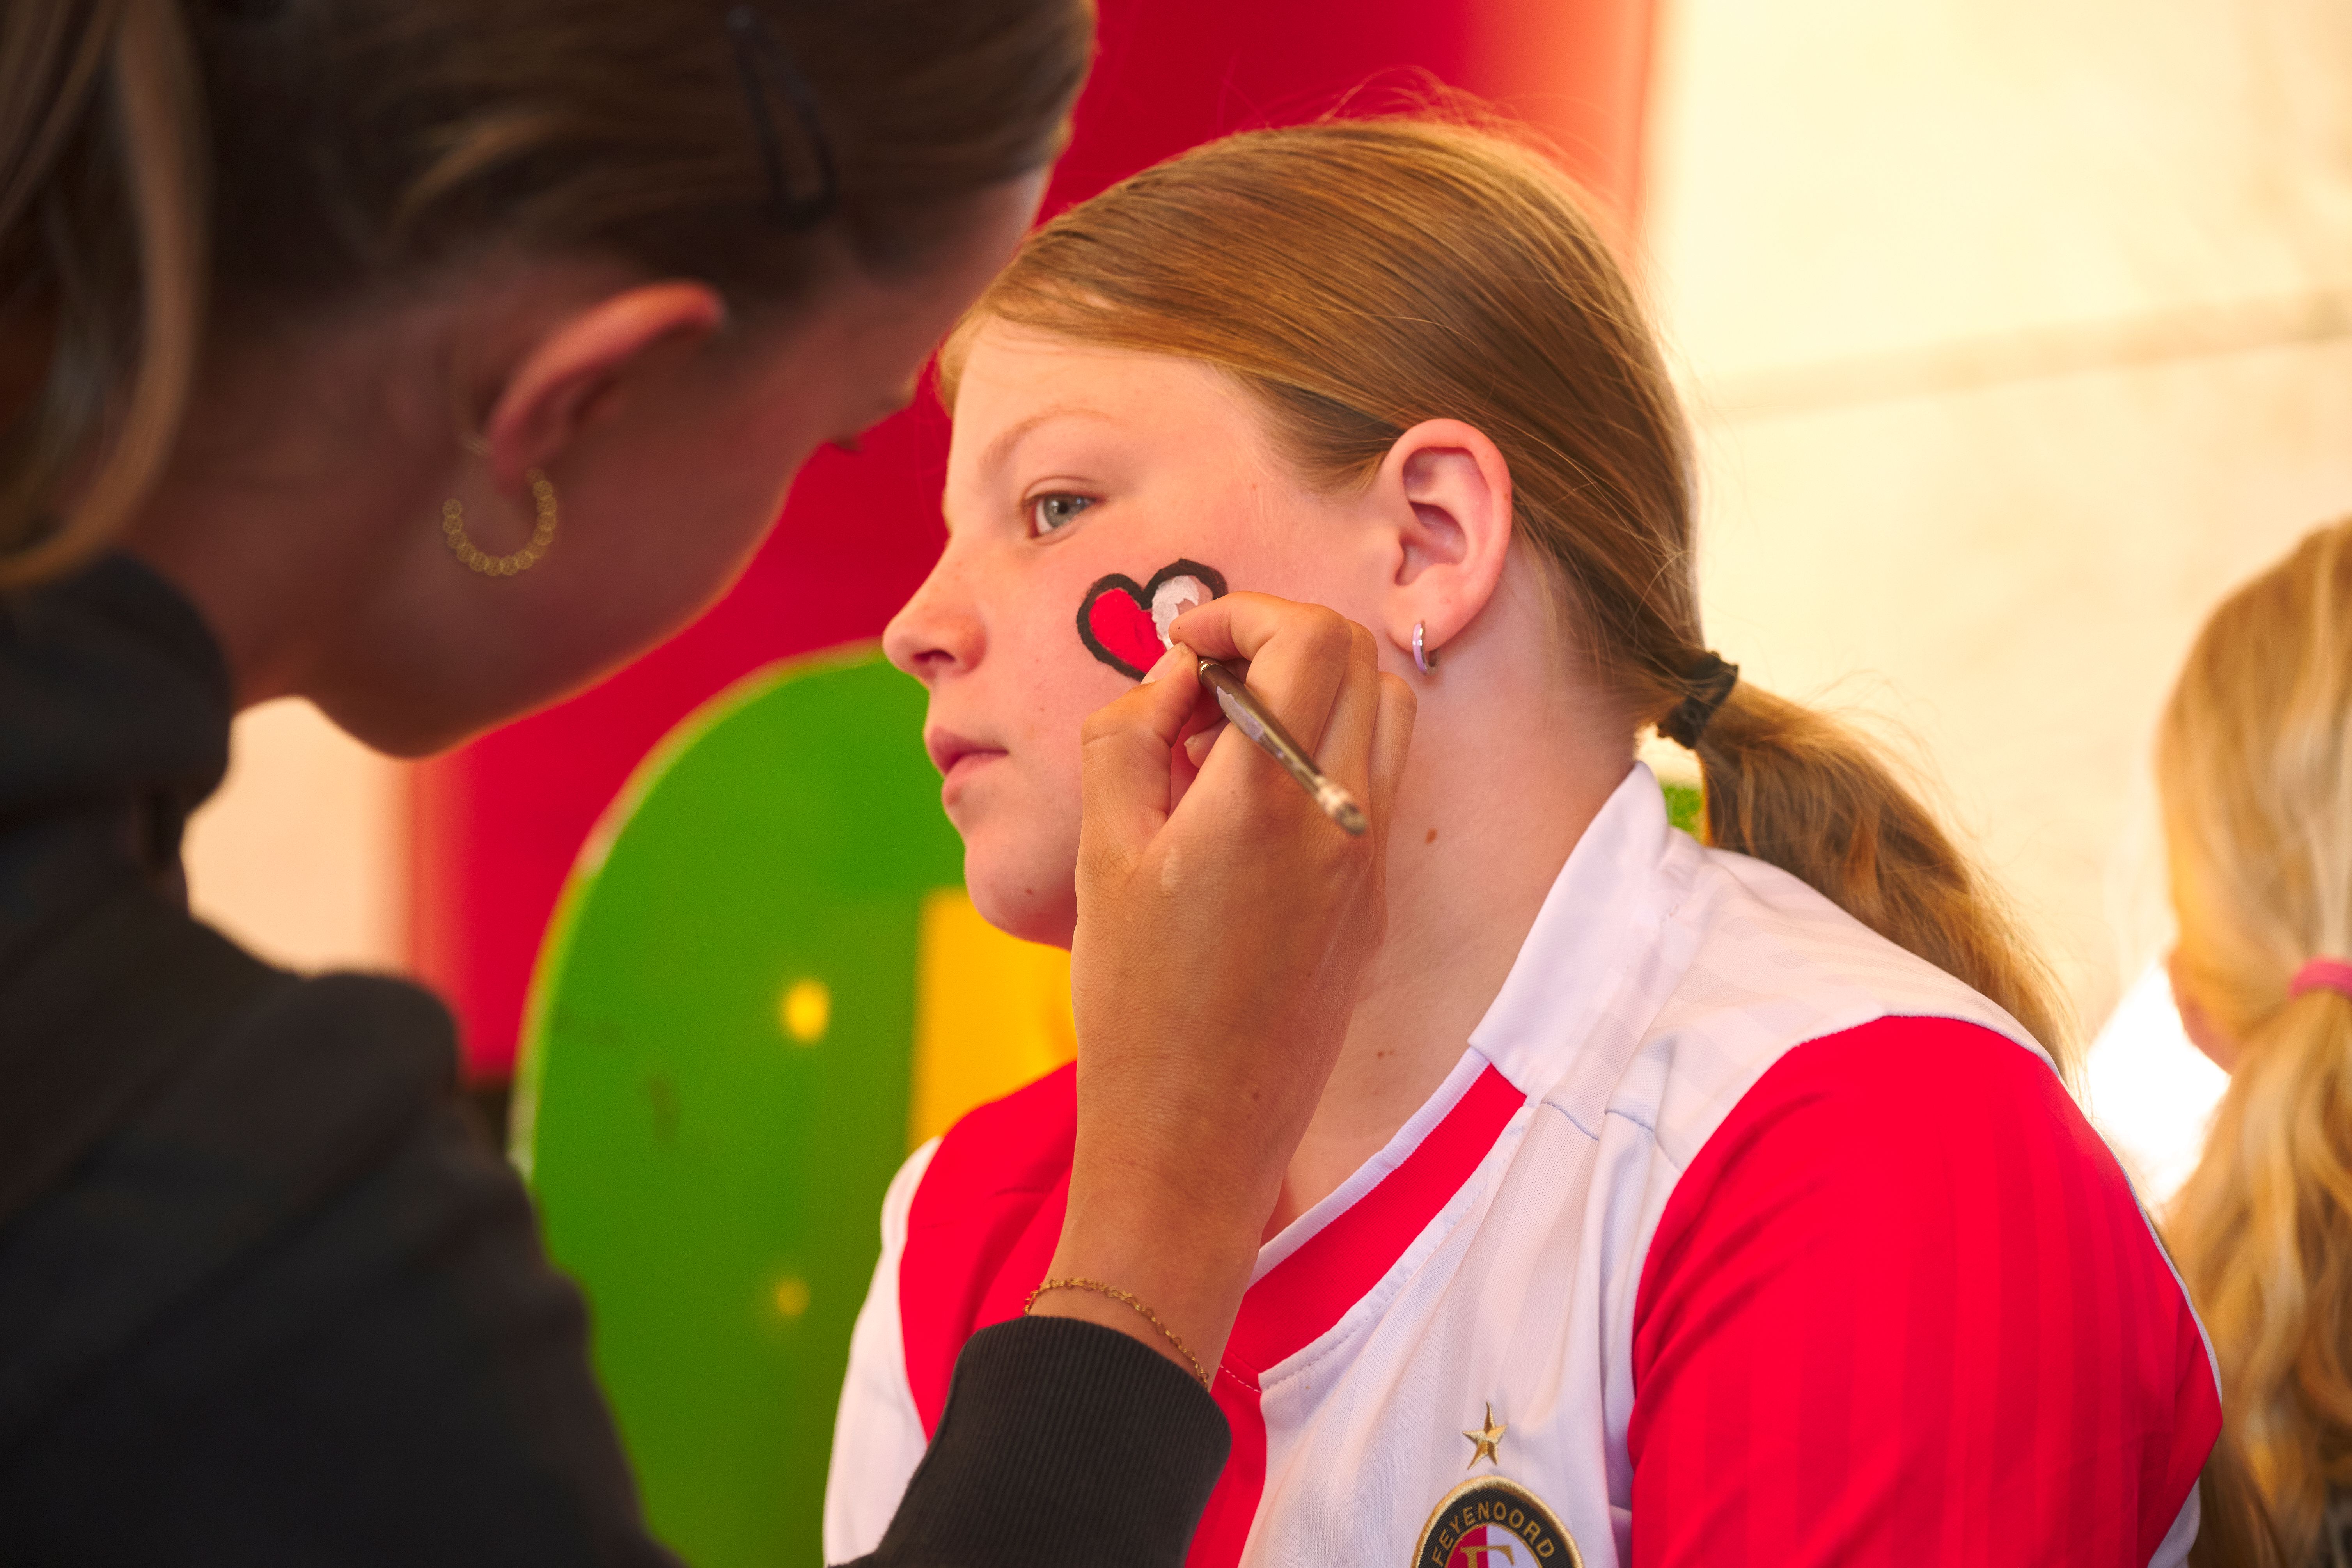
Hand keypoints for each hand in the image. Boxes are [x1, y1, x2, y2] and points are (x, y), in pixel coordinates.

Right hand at [1031, 594, 1414, 1380]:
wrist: (1195, 1137)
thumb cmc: (1132, 1003)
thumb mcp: (1099, 853)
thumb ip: (1130, 737)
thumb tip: (1175, 680)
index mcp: (1267, 800)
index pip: (1308, 638)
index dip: (1242, 612)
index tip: (1185, 641)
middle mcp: (1342, 821)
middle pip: (1359, 659)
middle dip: (1280, 636)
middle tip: (1205, 676)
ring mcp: (1369, 863)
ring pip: (1384, 716)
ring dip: (1313, 690)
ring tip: (1227, 732)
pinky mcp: (1372, 902)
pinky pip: (1372, 784)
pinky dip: (1322, 753)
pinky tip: (1245, 799)